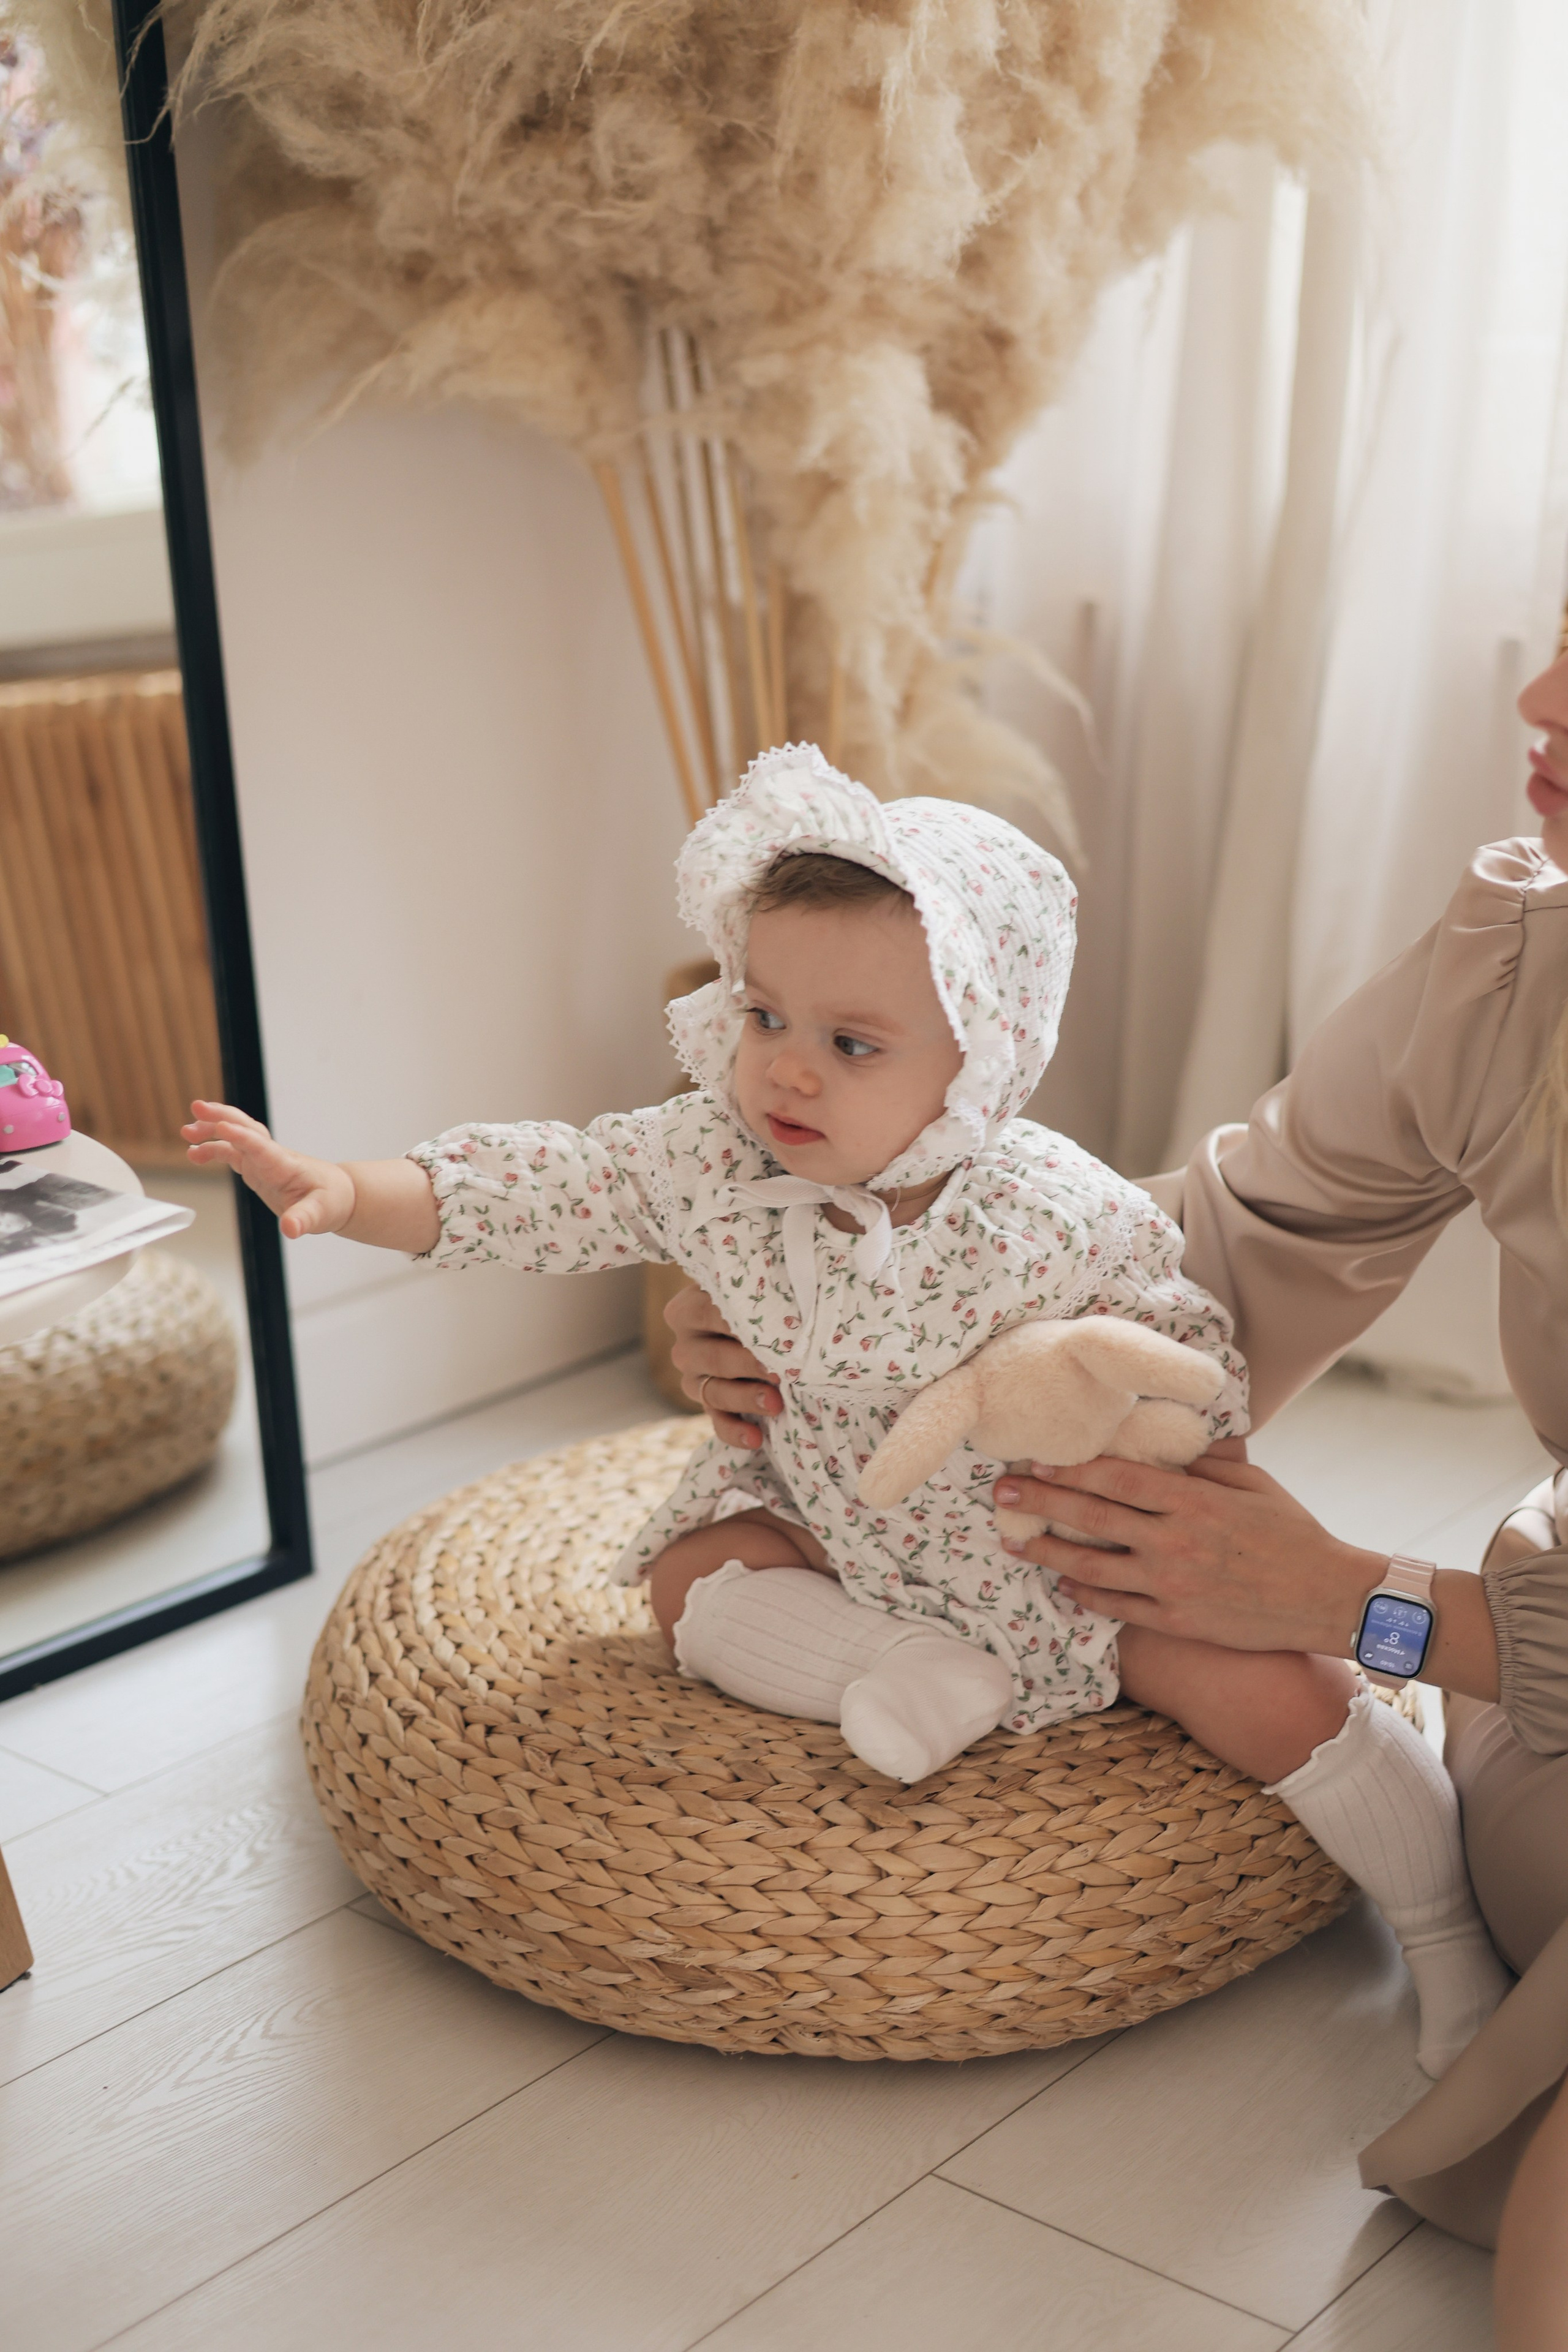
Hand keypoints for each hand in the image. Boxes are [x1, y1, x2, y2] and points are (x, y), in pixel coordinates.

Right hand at [184, 1101, 354, 1238]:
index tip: (223, 1128)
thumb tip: (290, 1229)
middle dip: (222, 1116)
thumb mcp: (320, 1214)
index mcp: (285, 1165)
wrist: (338, 1195)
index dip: (241, 1136)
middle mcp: (272, 1157)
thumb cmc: (331, 1201)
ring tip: (187, 1132)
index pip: (261, 1146)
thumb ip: (303, 1220)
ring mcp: (263, 1160)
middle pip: (246, 1128)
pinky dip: (213, 1150)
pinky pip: (232, 1152)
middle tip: (197, 1107)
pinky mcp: (257, 1167)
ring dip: (212, 1131)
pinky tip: (194, 1154)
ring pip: (236, 1137)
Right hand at [664, 1280, 780, 1449]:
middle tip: (778, 1371)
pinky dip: (736, 1432)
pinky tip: (756, 1438)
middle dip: (747, 1365)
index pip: (708, 1313)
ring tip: (776, 1404)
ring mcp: (694, 1379)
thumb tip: (789, 1295)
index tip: (770, 1332)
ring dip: (747, 1398)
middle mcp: (685, 1346)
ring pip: (715, 1392)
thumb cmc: (758, 1301)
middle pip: (712, 1357)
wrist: (756, 1328)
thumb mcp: (755, 1288)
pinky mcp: (709, 1407)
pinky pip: (718, 1423)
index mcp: (687, 1310)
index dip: (739, 1324)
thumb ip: (761, 1291)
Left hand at [991, 1452, 1382, 1656]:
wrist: (1327, 1598)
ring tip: (1015, 1542)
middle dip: (1040, 1504)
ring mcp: (1173, 1585)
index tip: (1036, 1463)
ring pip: (1093, 1567)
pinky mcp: (1177, 1621)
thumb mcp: (1253, 1484)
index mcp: (1193, 1500)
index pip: (1116, 1479)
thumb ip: (1204, 1464)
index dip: (1070, 1470)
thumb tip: (1167, 1443)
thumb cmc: (1293, 1533)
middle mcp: (1174, 1541)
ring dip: (1048, 1553)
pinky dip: (1084, 1595)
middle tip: (1001, 1494)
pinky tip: (1062, 1584)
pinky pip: (1117, 1607)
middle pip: (1092, 1518)